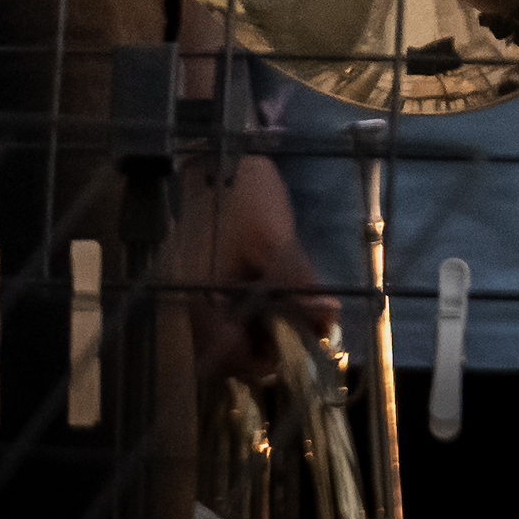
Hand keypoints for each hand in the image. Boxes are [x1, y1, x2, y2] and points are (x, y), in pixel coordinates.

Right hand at [175, 148, 336, 384]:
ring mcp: (195, 292)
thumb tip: (328, 321)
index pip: (226, 359)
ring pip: (229, 333)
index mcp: (200, 301)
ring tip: (300, 315)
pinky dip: (255, 313)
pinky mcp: (204, 279)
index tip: (301, 350)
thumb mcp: (277, 241)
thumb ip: (298, 285)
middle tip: (305, 332)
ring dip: (263, 332)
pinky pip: (229, 311)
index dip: (265, 363)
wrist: (217, 155)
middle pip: (226, 352)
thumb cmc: (243, 197)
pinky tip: (281, 297)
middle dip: (266, 349)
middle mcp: (190, 304)